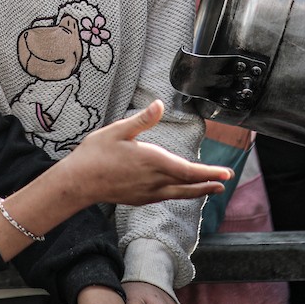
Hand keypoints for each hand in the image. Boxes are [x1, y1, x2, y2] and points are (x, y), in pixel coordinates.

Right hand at [66, 100, 233, 207]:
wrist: (79, 182)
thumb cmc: (95, 154)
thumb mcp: (117, 130)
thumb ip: (142, 120)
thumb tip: (160, 105)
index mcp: (151, 160)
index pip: (188, 170)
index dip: (209, 172)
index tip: (225, 173)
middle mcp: (153, 180)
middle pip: (188, 184)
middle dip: (209, 182)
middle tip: (225, 180)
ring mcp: (147, 192)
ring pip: (179, 193)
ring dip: (198, 190)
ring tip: (212, 188)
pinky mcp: (140, 199)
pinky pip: (166, 196)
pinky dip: (180, 194)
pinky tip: (180, 191)